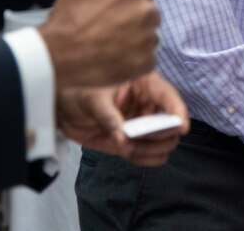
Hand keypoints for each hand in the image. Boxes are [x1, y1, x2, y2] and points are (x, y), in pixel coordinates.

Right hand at [38, 0, 159, 88]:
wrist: (58, 54)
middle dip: (131, 20)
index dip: (121, 3)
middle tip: (105, 29)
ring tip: (109, 44)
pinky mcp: (146, 63)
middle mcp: (148, 11)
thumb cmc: (70, 12)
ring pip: (149, 37)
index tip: (102, 12)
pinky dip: (135, 60)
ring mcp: (148, 39)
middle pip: (147, 15)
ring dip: (135, 40)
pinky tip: (114, 58)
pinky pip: (148, 59)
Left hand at [58, 71, 188, 165]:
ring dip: (150, 150)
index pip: (169, 97)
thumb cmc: (78, 91)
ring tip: (126, 147)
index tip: (181, 127)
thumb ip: (108, 117)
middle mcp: (149, 105)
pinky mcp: (134, 141)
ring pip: (164, 144)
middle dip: (159, 136)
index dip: (179, 112)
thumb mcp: (91, 98)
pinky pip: (150, 156)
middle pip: (171, 125)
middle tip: (136, 138)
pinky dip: (143, 158)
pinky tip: (127, 152)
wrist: (62, 107)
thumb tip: (123, 137)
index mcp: (144, 84)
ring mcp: (143, 125)